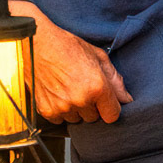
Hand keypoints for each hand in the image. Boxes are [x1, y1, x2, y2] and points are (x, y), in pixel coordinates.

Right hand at [10, 2, 131, 123]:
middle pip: (94, 118)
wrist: (37, 43)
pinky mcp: (46, 110)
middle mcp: (80, 99)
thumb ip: (115, 80)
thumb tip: (126, 99)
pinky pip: (60, 120)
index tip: (104, 101)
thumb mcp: (97, 56)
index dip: (109, 108)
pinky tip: (57, 92)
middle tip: (82, 87)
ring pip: (76, 119)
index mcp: (97, 86)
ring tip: (68, 88)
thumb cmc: (66, 46)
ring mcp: (62, 106)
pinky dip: (59, 110)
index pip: (112, 115)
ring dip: (75, 109)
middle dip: (91, 106)